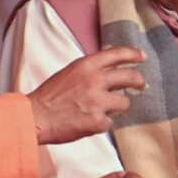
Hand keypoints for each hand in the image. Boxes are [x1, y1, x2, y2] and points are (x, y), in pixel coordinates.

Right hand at [29, 47, 146, 144]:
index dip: (133, 54)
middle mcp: (95, 80)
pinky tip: (88, 122)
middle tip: (140, 85)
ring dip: (116, 107)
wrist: (36, 117)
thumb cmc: (49, 96)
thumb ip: (90, 69)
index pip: (118, 54)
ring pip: (124, 103)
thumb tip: (109, 65)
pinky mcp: (97, 121)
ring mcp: (98, 101)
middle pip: (131, 76)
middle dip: (139, 81)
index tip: (142, 57)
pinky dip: (101, 123)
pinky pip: (110, 122)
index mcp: (87, 65)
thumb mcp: (70, 72)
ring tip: (101, 110)